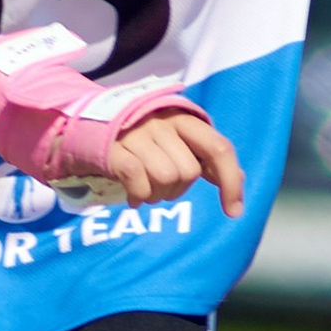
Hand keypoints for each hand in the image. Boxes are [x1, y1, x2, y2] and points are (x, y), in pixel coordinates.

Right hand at [107, 111, 244, 214]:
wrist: (91, 127)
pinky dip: (139, 196)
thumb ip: (206, 159)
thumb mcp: (177, 143)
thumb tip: (240, 178)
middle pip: (189, 172)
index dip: (230, 181)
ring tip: (146, 189)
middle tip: (162, 186)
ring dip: (157, 194)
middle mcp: (163, 122)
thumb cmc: (143, 140)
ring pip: (165, 177)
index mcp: (185, 119)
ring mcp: (137, 133)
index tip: (233, 212)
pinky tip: (134, 198)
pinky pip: (138, 179)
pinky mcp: (114, 148)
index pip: (219, 148)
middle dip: (178, 189)